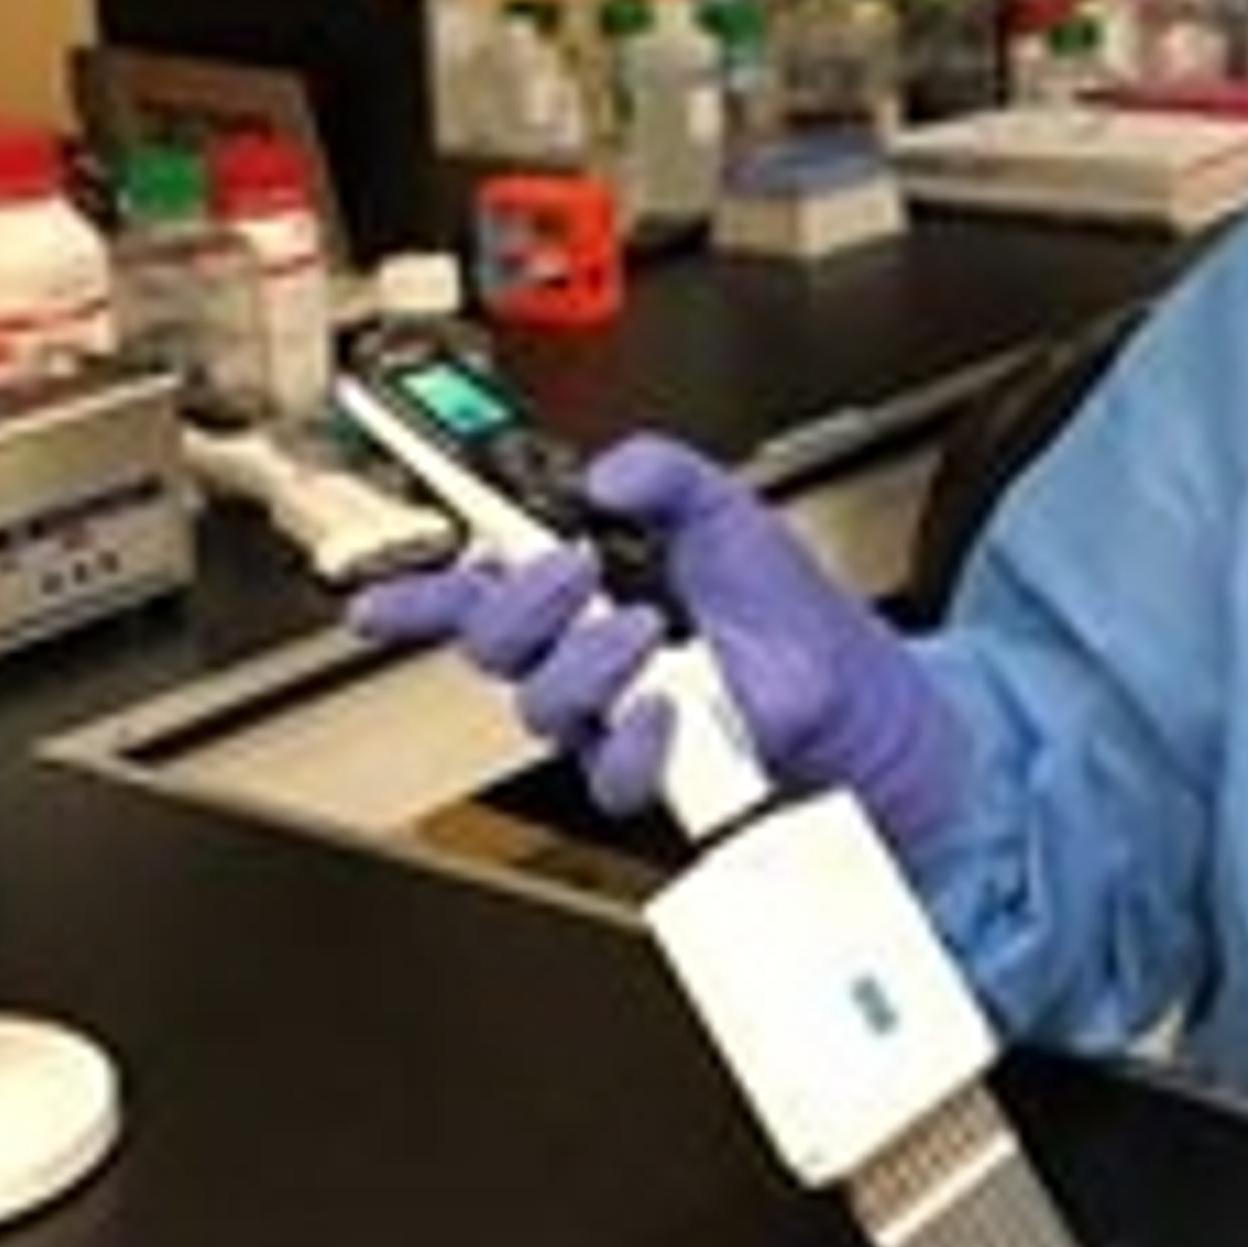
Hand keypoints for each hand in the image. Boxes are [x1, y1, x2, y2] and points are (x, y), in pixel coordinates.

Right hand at [351, 433, 971, 843]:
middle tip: (572, 572)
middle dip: (520, 601)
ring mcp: (615, 723)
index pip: (478, 592)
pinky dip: (634, 735)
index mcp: (589, 595)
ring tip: (644, 631)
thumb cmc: (802, 624)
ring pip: (541, 705)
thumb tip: (613, 470)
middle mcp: (588, 661)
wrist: (870, 707)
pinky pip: (609, 770)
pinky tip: (667, 711)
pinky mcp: (654, 776)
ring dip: (585, 661)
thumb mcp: (734, 517)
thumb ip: (669, 477)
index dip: (417, 597)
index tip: (377, 599)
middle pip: (493, 644)